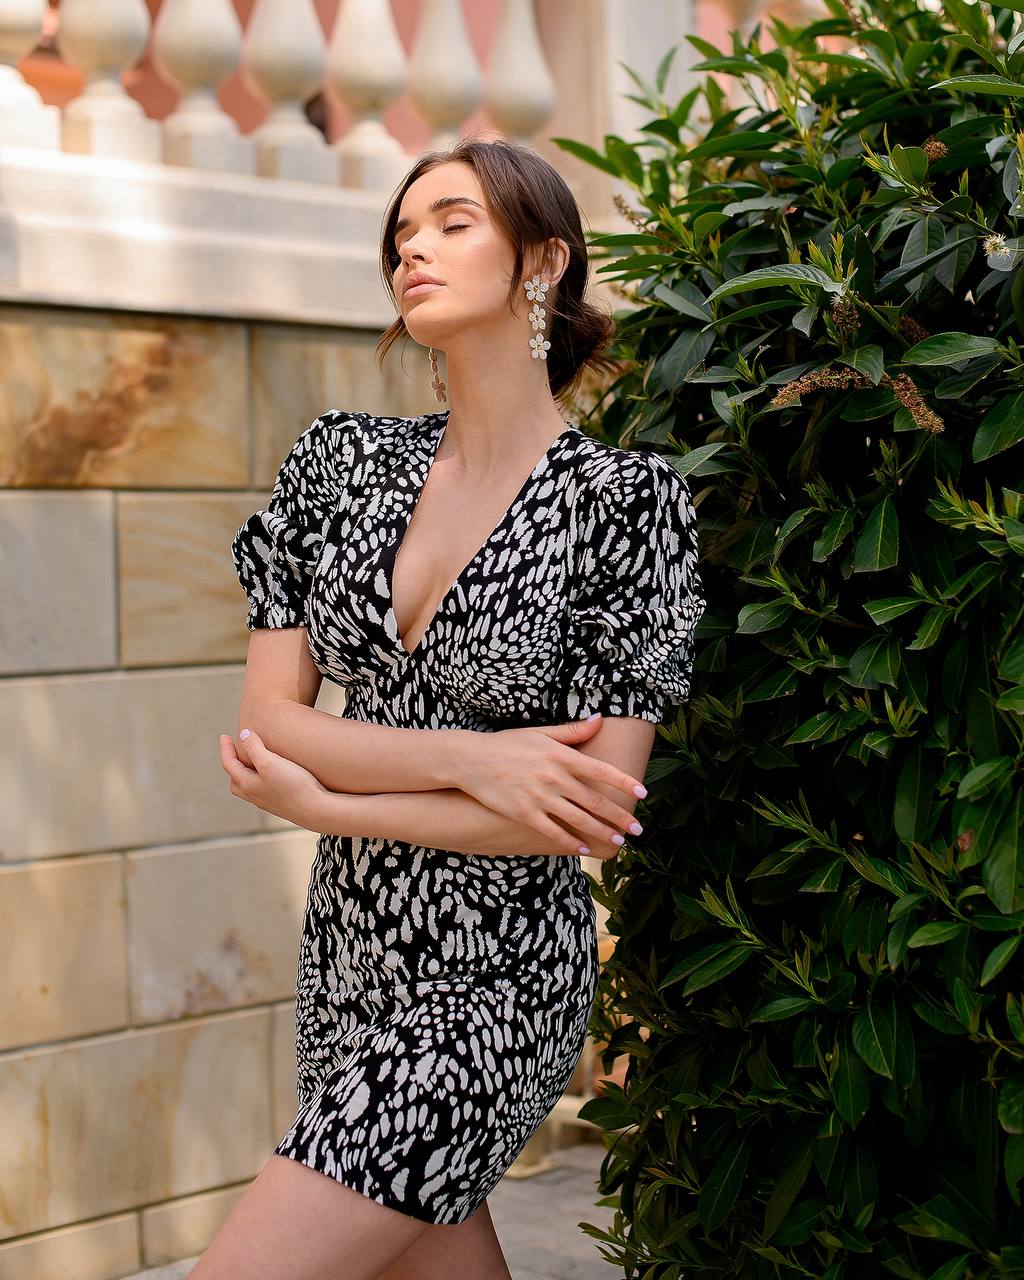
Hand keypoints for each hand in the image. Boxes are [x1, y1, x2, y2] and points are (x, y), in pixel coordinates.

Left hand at [219, 730, 326, 829]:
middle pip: (235, 778)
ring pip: (248, 786)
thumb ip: (254, 747)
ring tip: (252, 761)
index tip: (224, 736)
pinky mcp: (280, 803)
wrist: (315, 809)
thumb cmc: (293, 785)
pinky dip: (260, 778)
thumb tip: (243, 734)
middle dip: (232, 764)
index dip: (225, 748)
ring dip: (246, 772)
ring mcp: (267, 801)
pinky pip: (262, 789)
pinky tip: (272, 774)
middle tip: (235, 750)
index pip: (229, 764)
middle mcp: (254, 795)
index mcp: (246, 784)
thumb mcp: (270, 761)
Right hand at [453, 714, 647, 855]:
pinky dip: (570, 841)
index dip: (623, 781)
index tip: (642, 792)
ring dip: (601, 831)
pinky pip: (553, 831)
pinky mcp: (524, 813)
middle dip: (619, 815)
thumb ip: (572, 732)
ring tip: (618, 841)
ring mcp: (539, 797)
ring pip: (578, 819)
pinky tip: (584, 848)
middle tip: (637, 828)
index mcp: (560, 756)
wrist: (471, 759)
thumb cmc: (507, 744)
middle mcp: (554, 777)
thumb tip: (599, 720)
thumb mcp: (540, 733)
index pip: (600, 770)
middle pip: (594, 800)